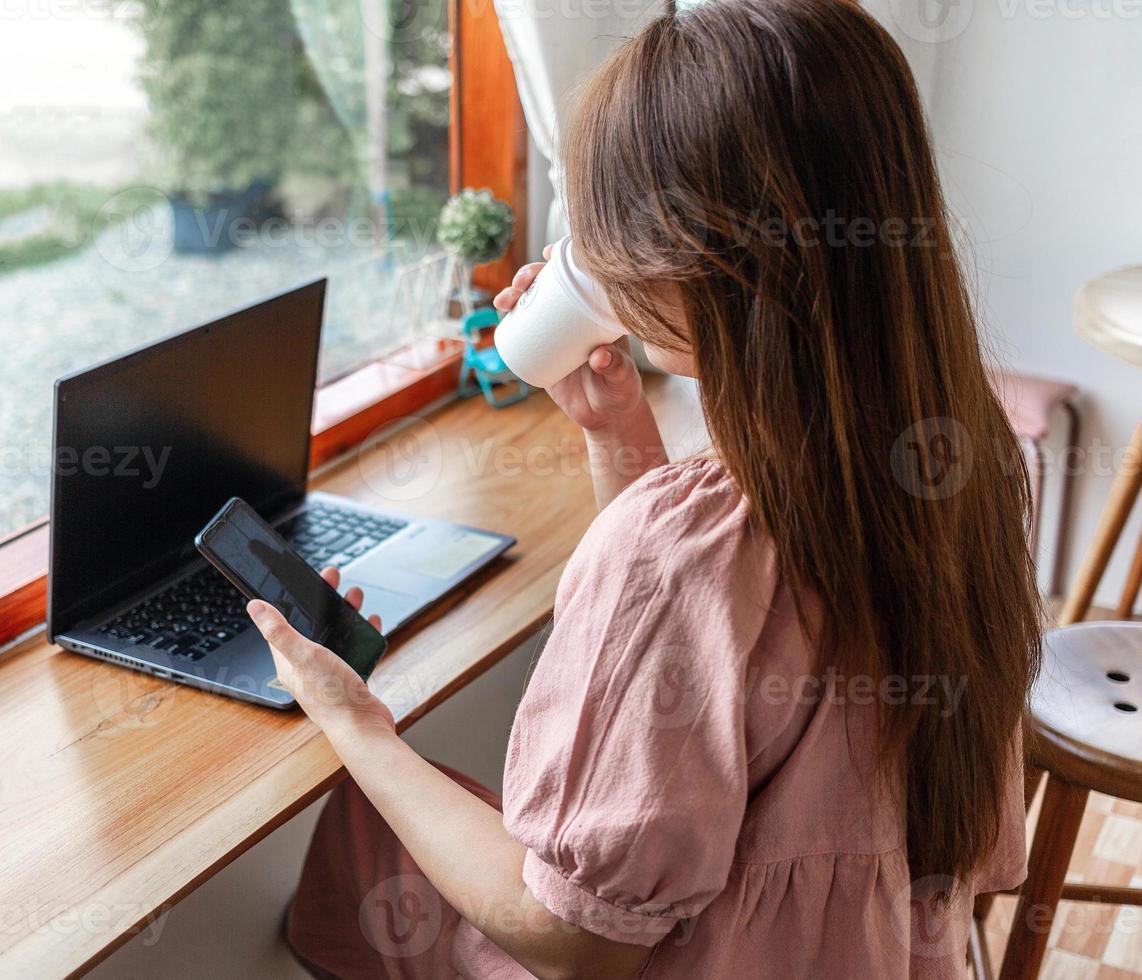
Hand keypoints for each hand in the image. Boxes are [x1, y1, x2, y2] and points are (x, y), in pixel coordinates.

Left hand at [246, 568, 394, 735]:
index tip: (304, 578)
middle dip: (323, 599)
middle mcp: (306, 666)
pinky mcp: (348, 678)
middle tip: (334, 578)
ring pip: (334, 634)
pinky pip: (354, 648)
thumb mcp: (304, 655)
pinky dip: (361, 633)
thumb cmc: (333, 696)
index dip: (293, 599)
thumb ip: (279, 630)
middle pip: (312, 624)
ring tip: (355, 597)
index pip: (285, 622)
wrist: (364, 728)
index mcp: (289, 661)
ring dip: (343, 613)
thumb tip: (254, 607)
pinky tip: (370, 625)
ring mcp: (328, 672)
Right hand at [494, 244, 644, 431]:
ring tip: (507, 299)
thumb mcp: (621, 379)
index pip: (581, 276)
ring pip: (533, 303)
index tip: (551, 253)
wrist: (604, 416)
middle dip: (531, 275)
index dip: (564, 258)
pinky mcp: (541, 350)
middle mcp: (575, 316)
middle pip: (550, 285)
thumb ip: (615, 368)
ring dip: (515, 292)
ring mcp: (556, 332)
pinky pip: (523, 328)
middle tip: (523, 282)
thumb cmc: (619, 392)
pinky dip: (510, 315)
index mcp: (598, 312)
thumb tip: (599, 356)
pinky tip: (502, 308)